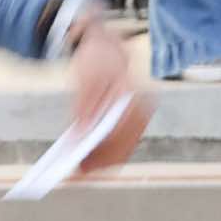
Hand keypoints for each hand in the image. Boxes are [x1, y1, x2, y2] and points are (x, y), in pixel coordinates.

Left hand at [63, 17, 150, 174]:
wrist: (108, 46)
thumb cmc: (95, 60)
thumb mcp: (84, 80)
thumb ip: (82, 108)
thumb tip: (79, 136)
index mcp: (132, 96)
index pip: (118, 134)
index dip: (100, 153)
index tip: (81, 166)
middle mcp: (142, 107)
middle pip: (124, 145)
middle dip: (101, 163)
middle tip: (78, 174)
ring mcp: (141, 114)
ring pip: (125, 147)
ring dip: (105, 160)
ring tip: (82, 169)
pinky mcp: (136, 118)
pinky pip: (123, 141)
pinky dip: (108, 151)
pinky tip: (90, 157)